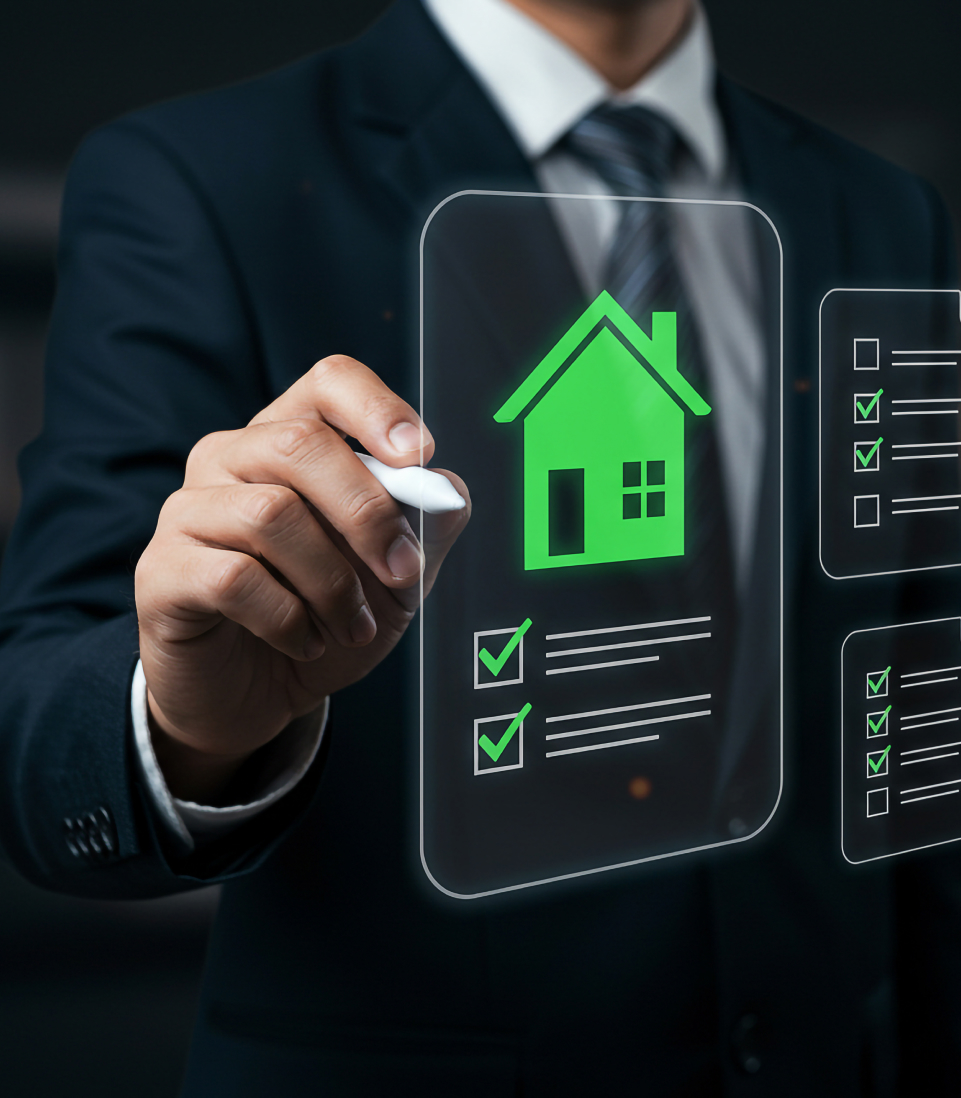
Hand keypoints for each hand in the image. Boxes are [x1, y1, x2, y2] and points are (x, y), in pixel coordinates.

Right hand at [135, 355, 469, 802]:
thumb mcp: (393, 580)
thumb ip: (423, 530)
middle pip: (301, 443)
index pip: (328, 383)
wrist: (258, 697)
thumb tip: (448, 491)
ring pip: (270, 513)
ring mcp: (189, 511)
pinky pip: (233, 577)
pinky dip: (288, 618)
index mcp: (290, 440)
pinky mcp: (163, 570)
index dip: (377, 408)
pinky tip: (304, 641)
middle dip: (367, 512)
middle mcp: (231, 459)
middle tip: (402, 571)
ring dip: (331, 581)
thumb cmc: (322, 619)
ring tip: (351, 625)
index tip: (418, 456)